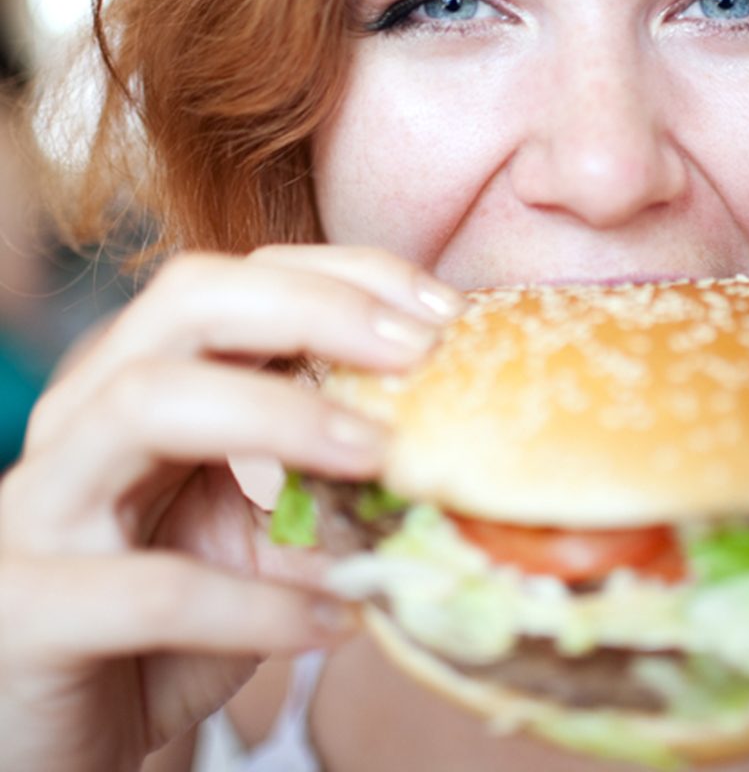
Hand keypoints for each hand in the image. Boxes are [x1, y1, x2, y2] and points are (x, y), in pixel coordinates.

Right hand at [0, 245, 462, 771]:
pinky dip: (257, 602)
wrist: (50, 739)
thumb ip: (328, 491)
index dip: (347, 277)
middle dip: (314, 308)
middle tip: (416, 350)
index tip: (444, 309)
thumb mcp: (256, 539)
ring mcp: (42, 505)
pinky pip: (147, 589)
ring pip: (144, 402)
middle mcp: (83, 416)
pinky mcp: (26, 609)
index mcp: (142, 377)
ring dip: (282, 418)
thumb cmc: (162, 624)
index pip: (243, 279)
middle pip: (187, 300)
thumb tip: (451, 462)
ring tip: (379, 456)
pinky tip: (335, 617)